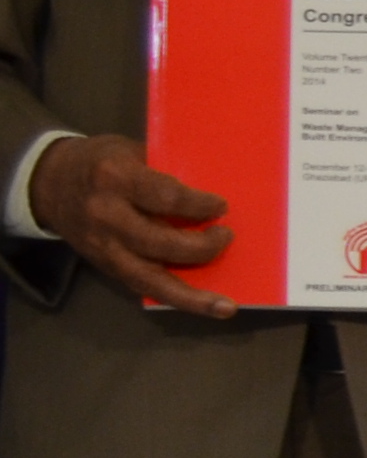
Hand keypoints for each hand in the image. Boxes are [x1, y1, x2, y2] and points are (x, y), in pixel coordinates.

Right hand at [29, 133, 234, 315]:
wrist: (49, 183)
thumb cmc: (101, 162)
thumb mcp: (131, 151)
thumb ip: (165, 172)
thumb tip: (213, 195)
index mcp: (115, 178)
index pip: (166, 197)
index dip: (199, 205)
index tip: (221, 206)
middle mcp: (106, 215)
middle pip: (161, 242)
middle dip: (201, 246)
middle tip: (225, 236)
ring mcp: (102, 246)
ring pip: (150, 278)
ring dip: (192, 296)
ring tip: (225, 305)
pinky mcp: (103, 266)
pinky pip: (141, 286)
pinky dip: (175, 299)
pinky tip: (204, 306)